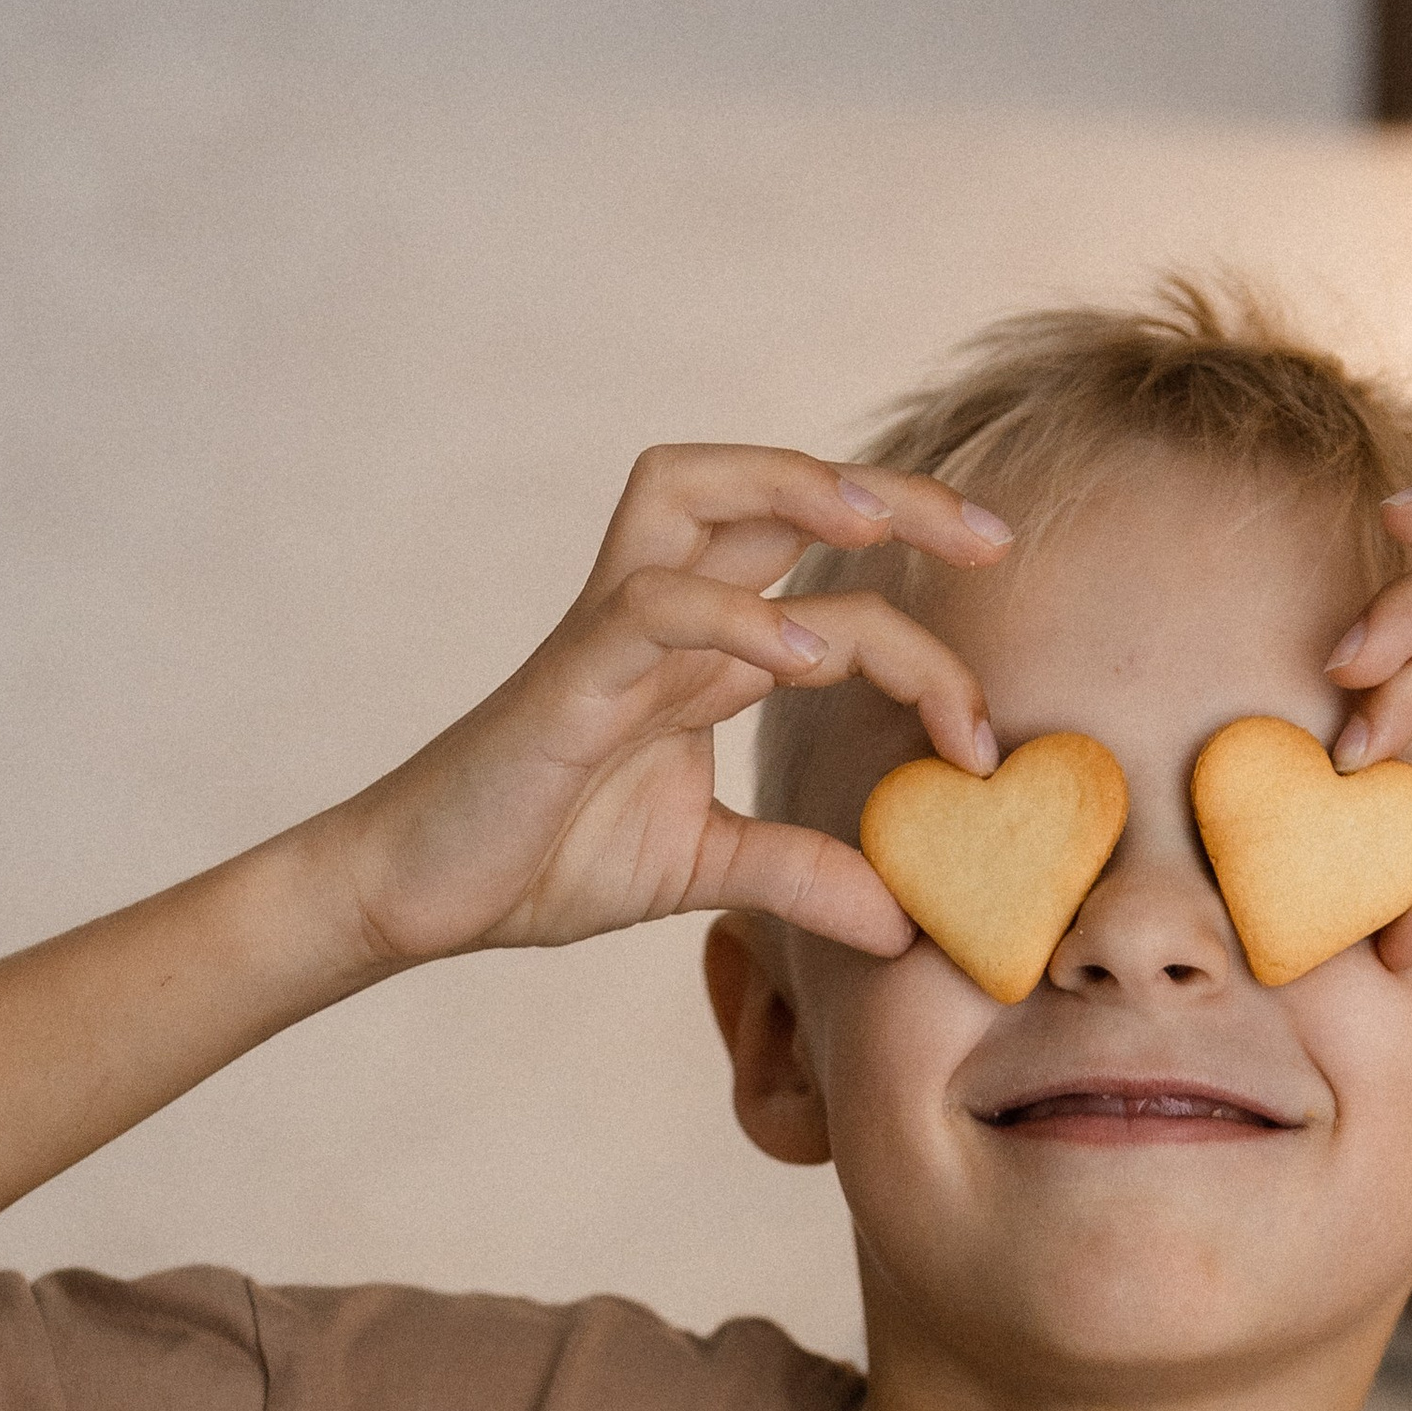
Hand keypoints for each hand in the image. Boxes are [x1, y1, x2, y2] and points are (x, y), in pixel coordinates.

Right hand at [330, 445, 1011, 968]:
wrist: (417, 893)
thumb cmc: (541, 859)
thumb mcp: (702, 870)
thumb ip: (799, 875)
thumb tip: (904, 922)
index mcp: (700, 653)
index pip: (832, 601)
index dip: (926, 650)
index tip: (985, 741)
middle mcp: (662, 616)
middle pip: (772, 490)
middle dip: (889, 493)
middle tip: (994, 536)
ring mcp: (609, 635)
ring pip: (697, 494)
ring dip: (798, 488)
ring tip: (885, 525)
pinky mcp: (565, 677)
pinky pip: (651, 608)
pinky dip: (730, 616)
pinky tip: (799, 654)